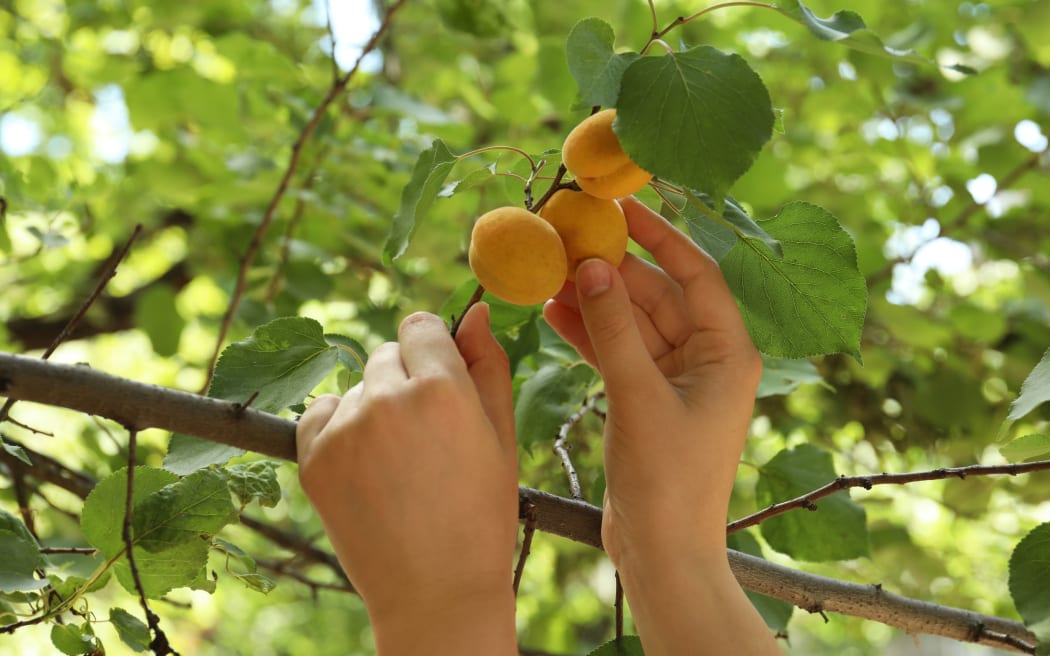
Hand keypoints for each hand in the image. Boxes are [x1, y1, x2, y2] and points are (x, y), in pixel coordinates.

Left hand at [296, 304, 518, 653]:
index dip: (433, 351)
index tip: (441, 382)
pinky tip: (367, 467)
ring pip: (358, 386)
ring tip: (399, 464)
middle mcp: (389, 398)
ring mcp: (345, 428)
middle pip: (387, 352)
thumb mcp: (502, 437)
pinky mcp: (313, 456)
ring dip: (375, 406)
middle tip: (426, 436)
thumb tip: (474, 312)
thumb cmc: (481, 515)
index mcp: (443, 388)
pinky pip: (321, 412)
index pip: (421, 325)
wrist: (436, 593)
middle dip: (406, 379)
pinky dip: (339, 428)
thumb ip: (489, 366)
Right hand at [544, 198, 777, 654]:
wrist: (662, 552)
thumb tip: (591, 266)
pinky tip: (553, 312)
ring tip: (550, 272)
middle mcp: (707, 359)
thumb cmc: (668, 480)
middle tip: (568, 239)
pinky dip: (588, 335)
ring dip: (594, 301)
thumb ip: (613, 330)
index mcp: (728, 353)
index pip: (696, 274)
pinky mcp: (647, 399)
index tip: (622, 205)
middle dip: (613, 270)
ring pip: (632, 323)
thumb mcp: (639, 396)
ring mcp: (676, 380)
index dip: (660, 236)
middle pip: (658, 295)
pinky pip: (618, 352)